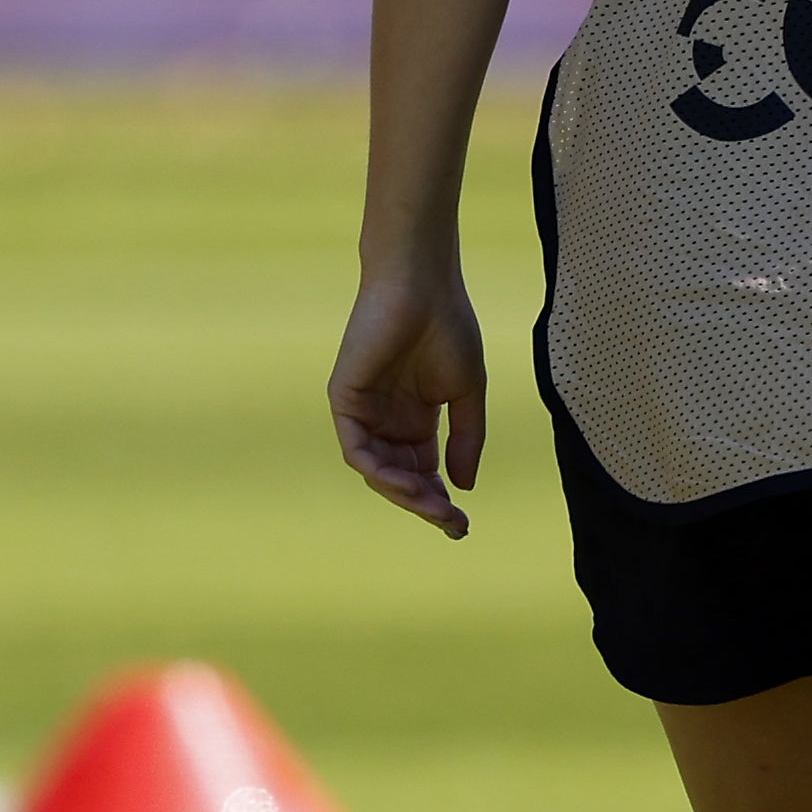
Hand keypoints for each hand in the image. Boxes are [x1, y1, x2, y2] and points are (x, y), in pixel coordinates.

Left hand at [327, 257, 487, 537]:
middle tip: (452, 525)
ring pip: (377, 471)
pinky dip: (378, 470)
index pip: (423, 473)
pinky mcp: (344, 399)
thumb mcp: (467, 394)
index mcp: (415, 420)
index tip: (462, 525)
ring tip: (434, 508)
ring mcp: (364, 411)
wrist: (423, 286)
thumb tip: (464, 487)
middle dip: (425, 505)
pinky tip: (407, 483)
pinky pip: (355, 449)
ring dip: (405, 494)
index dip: (440, 501)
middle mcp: (386, 421)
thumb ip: (466, 439)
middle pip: (400, 479)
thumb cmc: (448, 328)